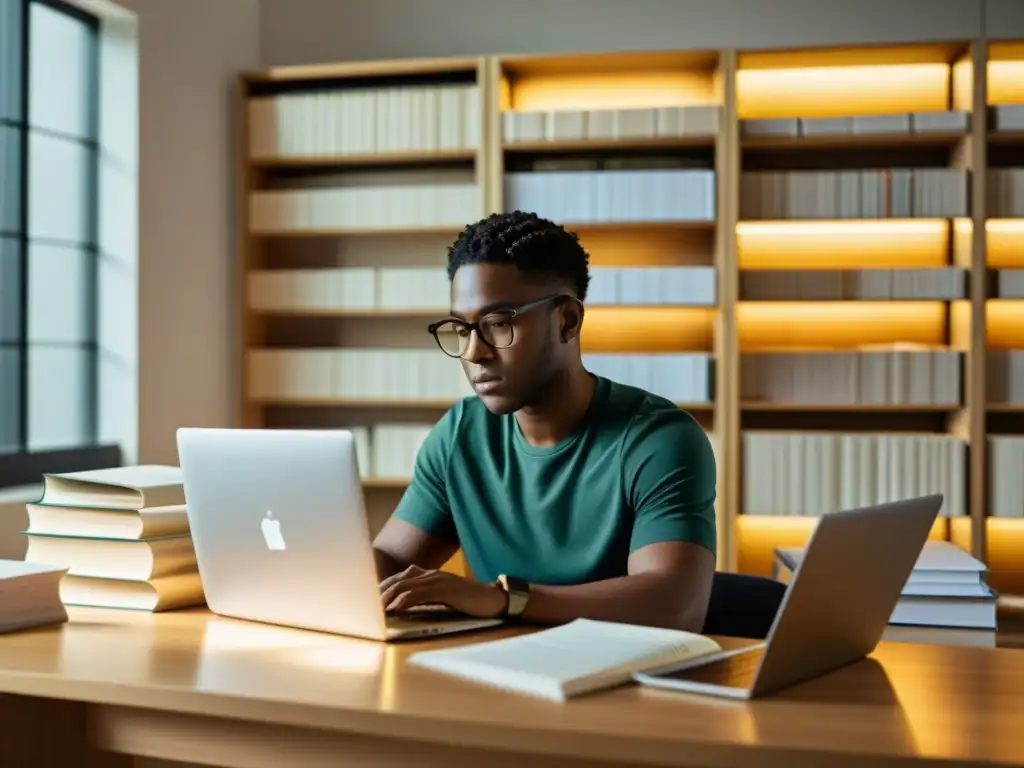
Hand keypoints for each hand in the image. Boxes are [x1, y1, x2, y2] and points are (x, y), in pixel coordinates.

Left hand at [379, 565, 506, 618]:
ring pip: (403, 586)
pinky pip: (419, 594)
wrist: (493, 598)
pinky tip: (395, 609)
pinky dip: (404, 601)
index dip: (380, 590)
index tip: (367, 603)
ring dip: (386, 598)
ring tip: (374, 610)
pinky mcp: (445, 589)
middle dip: (378, 594)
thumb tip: (401, 609)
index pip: (397, 580)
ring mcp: (437, 579)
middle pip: (395, 581)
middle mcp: (429, 573)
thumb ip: (423, 598)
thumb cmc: (467, 601)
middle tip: (364, 608)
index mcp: (427, 574)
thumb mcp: (441, 597)